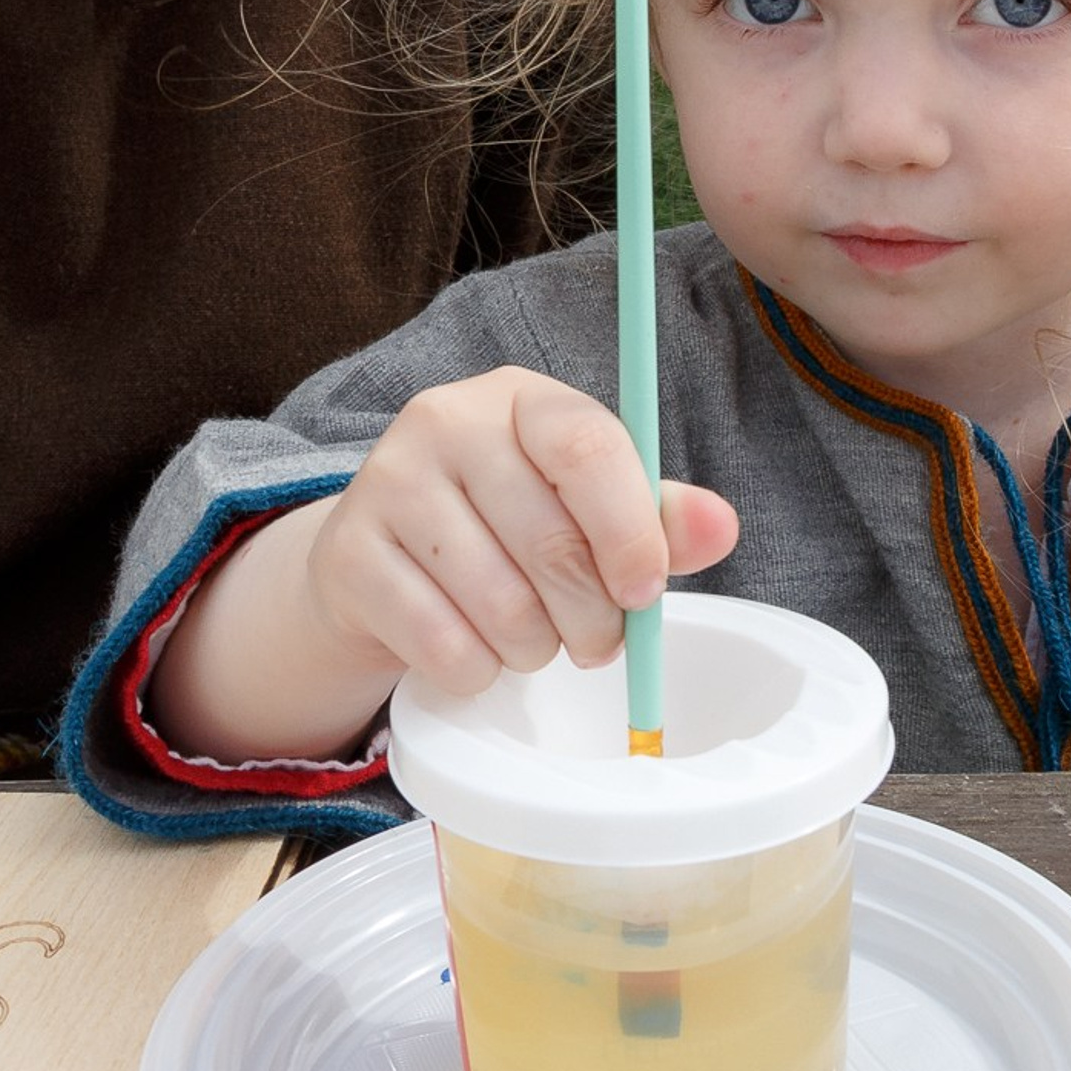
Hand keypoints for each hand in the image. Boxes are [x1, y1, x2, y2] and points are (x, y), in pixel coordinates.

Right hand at [305, 366, 738, 698]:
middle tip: (595, 641)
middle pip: (552, 542)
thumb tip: (722, 526)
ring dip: (534, 649)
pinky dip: (477, 672)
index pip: (587, 446)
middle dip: (592, 619)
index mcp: (519, 398)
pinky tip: (471, 648)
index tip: (646, 592)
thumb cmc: (502, 526)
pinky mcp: (348, 556)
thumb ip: (654, 519)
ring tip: (529, 637)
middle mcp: (445, 421)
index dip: (630, 531)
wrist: (377, 560)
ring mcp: (386, 483)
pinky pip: (446, 647)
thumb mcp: (582, 509)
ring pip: (502, 607)